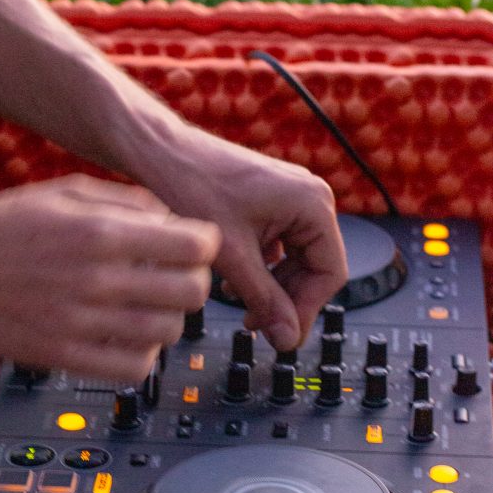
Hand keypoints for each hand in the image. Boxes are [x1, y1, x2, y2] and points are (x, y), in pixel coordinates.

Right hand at [0, 174, 220, 378]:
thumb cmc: (4, 226)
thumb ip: (127, 201)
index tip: (192, 248)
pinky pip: (134, 368)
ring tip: (147, 308)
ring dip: (168, 319)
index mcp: (103, 233)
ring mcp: (83, 323)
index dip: (203, 246)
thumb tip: (173, 220)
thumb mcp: (67, 191)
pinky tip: (127, 338)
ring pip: (169, 332)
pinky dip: (143, 354)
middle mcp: (99, 279)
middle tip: (174, 279)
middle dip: (192, 282)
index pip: (195, 246)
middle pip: (192, 292)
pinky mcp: (66, 356)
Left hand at [144, 129, 347, 350]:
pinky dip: (260, 267)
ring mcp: (290, 198)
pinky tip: (233, 280)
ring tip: (238, 302)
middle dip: (284, 299)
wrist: (162, 154)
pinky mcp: (271, 202)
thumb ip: (265, 301)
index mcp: (313, 205)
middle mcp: (309, 197)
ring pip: (294, 260)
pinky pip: (278, 246)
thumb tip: (288, 338)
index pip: (330, 274)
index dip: (306, 310)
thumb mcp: (233, 256)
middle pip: (314, 268)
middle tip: (255, 324)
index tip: (281, 334)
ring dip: (270, 286)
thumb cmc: (193, 186)